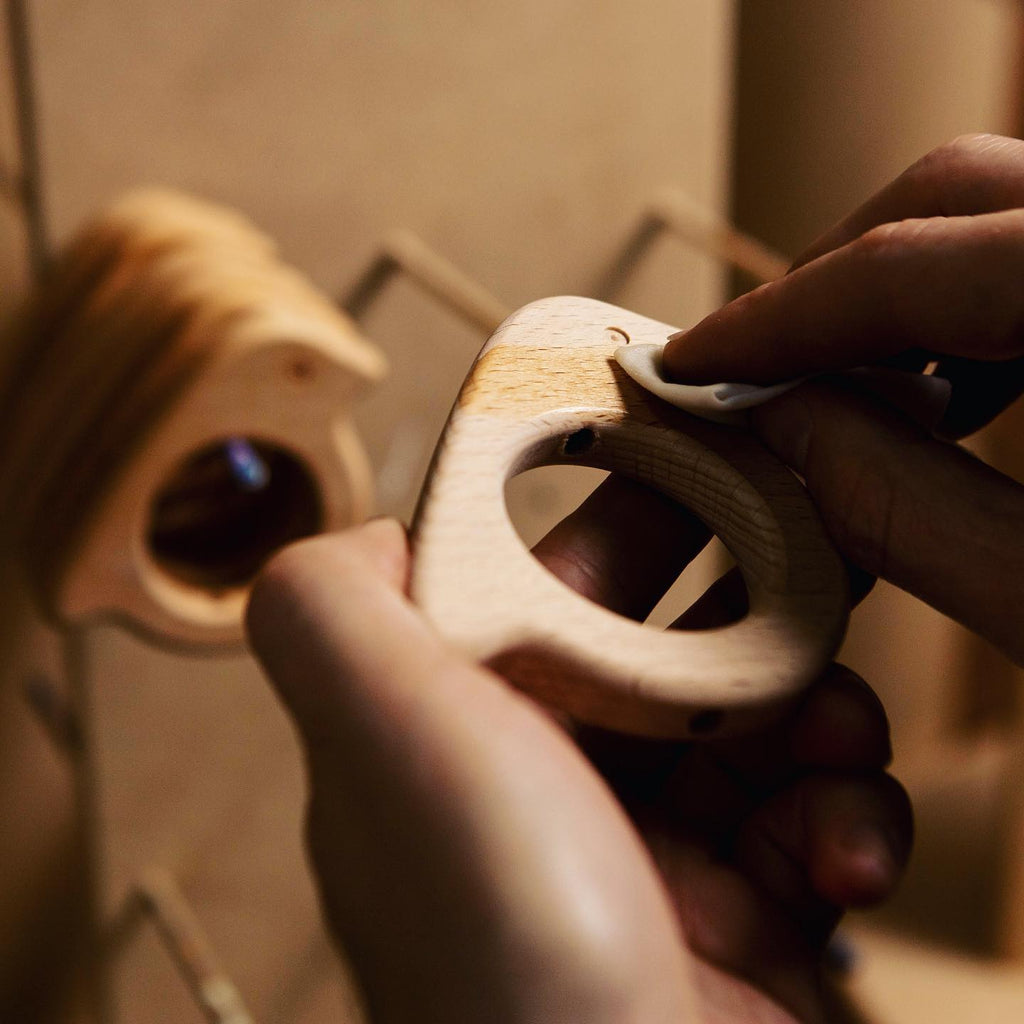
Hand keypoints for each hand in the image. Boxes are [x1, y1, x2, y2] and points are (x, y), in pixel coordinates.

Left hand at [247, 477, 909, 1023]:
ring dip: (812, 710)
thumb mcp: (390, 740)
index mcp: (457, 737)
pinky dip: (847, 814)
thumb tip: (360, 536)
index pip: (537, 587)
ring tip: (835, 730)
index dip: (611, 512)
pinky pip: (810, 819)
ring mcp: (643, 858)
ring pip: (748, 723)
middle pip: (654, 641)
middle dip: (739, 591)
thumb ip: (333, 616)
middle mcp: (541, 796)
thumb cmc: (506, 955)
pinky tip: (847, 849)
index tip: (685, 455)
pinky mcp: (739, 921)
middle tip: (808, 541)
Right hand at [663, 133, 1023, 663]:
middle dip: (828, 281)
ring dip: (898, 289)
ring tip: (835, 388)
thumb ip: (904, 506)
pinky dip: (974, 304)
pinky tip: (950, 393)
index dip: (773, 320)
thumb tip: (776, 423)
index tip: (684, 363)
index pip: (910, 265)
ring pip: (1001, 208)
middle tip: (747, 372)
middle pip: (959, 191)